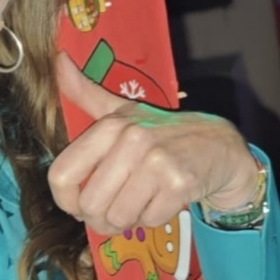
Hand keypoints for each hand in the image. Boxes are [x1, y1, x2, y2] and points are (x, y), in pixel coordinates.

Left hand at [49, 52, 261, 235]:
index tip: (77, 205)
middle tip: (114, 210)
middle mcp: (131, 140)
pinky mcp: (179, 183)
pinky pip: (149, 220)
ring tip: (138, 203)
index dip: (65, 200)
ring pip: (119, 217)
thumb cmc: (161, 131)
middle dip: (100, 217)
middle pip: (90, 204)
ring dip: (127, 220)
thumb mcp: (122, 110)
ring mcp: (156, 162)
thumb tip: (59, 59)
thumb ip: (86, 93)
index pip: (62, 175)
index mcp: (109, 126)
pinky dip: (152, 219)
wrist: (220, 145)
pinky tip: (160, 202)